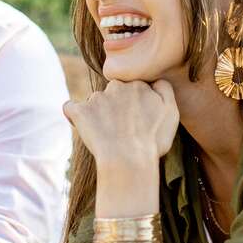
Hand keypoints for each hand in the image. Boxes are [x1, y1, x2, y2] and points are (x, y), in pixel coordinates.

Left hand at [63, 79, 179, 169]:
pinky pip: (71, 108)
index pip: (134, 88)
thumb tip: (155, 81)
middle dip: (117, 106)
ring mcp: (96, 98)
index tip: (138, 120)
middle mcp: (116, 86)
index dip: (136, 104)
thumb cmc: (152, 141)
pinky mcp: (80, 112)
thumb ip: (164, 90)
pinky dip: (75, 116)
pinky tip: (82, 126)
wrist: (128, 161)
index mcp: (138, 84)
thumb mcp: (171, 113)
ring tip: (107, 136)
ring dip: (99, 114)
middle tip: (123, 129)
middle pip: (115, 93)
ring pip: (96, 102)